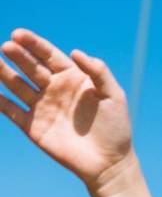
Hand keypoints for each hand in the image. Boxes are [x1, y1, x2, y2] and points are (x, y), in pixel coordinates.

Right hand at [0, 29, 132, 189]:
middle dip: (18, 56)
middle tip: (7, 47)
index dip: (34, 44)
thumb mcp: (114, 96)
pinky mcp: (33, 126)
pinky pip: (11, 110)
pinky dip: (1, 101)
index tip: (18, 34)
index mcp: (72, 78)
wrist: (109, 162)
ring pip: (17, 85)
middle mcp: (53, 89)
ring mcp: (42, 107)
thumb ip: (99, 72)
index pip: (48, 55)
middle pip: (31, 67)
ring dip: (3, 73)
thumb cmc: (115, 128)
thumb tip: (75, 52)